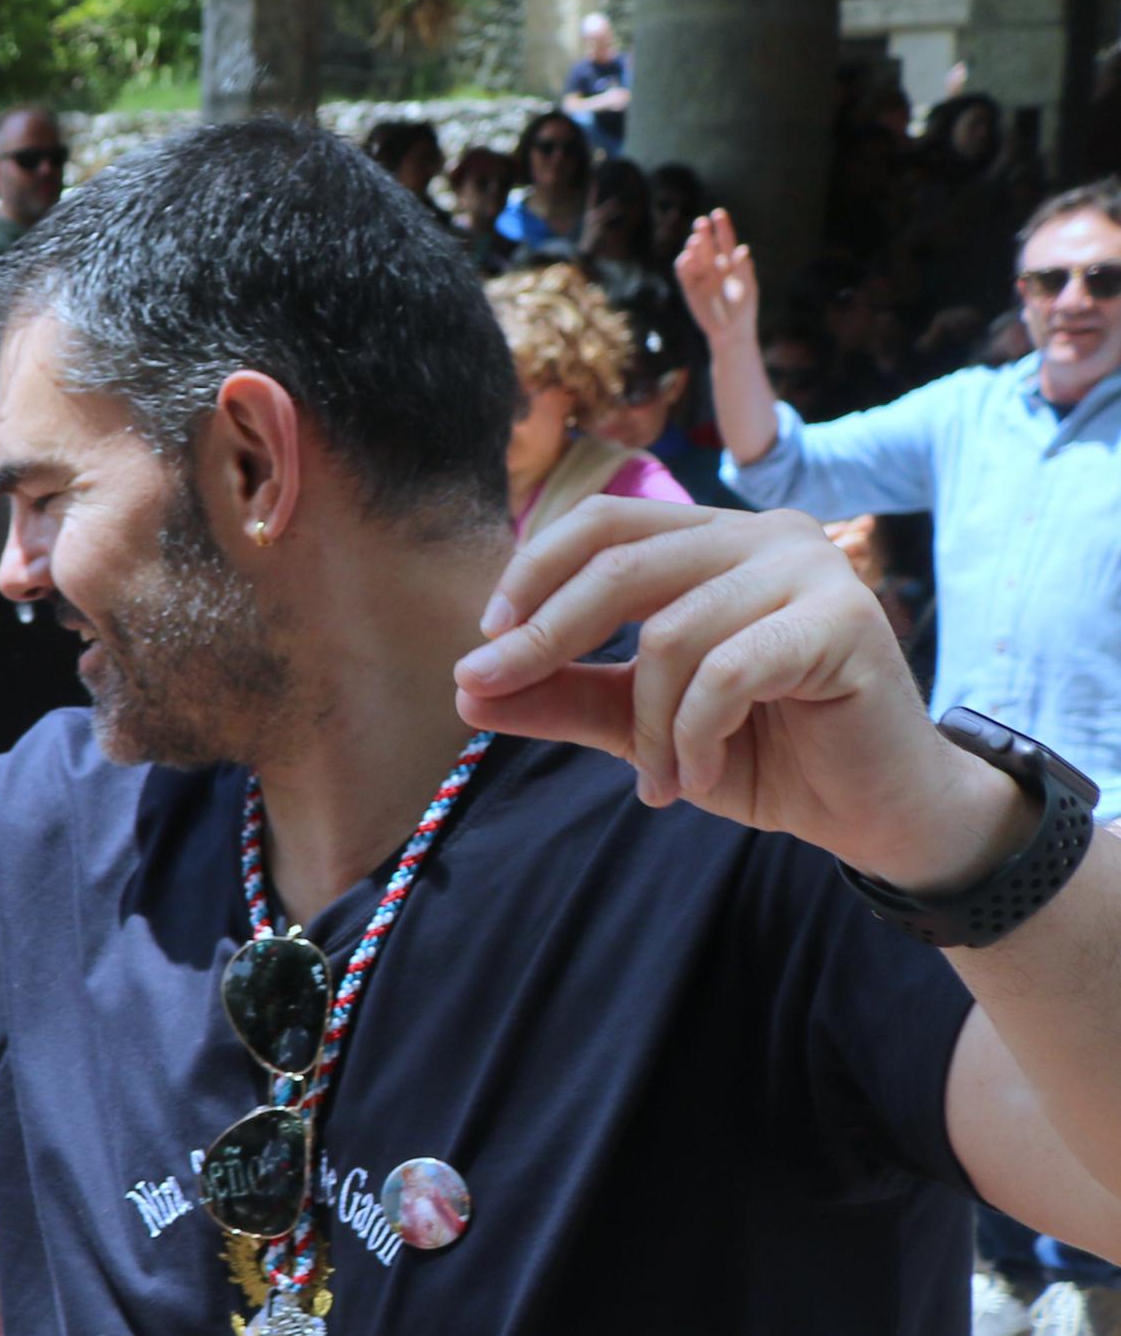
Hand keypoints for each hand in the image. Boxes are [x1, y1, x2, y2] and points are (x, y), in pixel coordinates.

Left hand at [456, 497, 1022, 888]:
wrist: (868, 811)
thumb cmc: (762, 753)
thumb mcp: (640, 725)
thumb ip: (563, 697)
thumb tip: (466, 690)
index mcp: (714, 542)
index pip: (604, 524)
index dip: (532, 572)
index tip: (483, 642)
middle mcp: (764, 535)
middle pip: (620, 564)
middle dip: (542, 636)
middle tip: (490, 690)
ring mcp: (811, 567)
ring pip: (670, 634)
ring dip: (648, 725)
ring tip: (661, 779)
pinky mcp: (845, 618)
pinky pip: (726, 671)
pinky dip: (695, 733)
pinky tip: (700, 773)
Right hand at [673, 208, 758, 352]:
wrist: (730, 332)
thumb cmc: (744, 310)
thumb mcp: (748, 288)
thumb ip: (744, 269)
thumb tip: (742, 249)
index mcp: (731, 264)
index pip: (726, 241)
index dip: (722, 227)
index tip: (718, 213)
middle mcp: (714, 267)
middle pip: (707, 246)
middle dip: (704, 234)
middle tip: (700, 223)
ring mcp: (701, 278)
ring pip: (694, 258)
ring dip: (693, 248)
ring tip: (695, 240)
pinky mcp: (689, 289)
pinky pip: (684, 274)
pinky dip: (684, 265)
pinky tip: (686, 257)